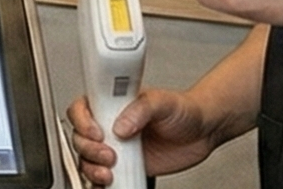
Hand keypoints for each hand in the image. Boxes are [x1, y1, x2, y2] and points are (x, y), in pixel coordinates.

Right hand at [67, 89, 222, 182]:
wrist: (202, 132)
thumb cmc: (182, 110)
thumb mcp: (163, 102)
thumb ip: (141, 109)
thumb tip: (121, 125)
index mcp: (113, 104)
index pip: (83, 109)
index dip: (83, 122)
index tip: (98, 133)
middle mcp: (110, 125)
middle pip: (80, 137)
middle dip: (90, 149)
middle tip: (110, 154)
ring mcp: (116, 147)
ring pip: (87, 159)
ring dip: (93, 168)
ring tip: (110, 171)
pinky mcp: (125, 167)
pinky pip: (102, 177)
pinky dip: (99, 183)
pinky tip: (109, 183)